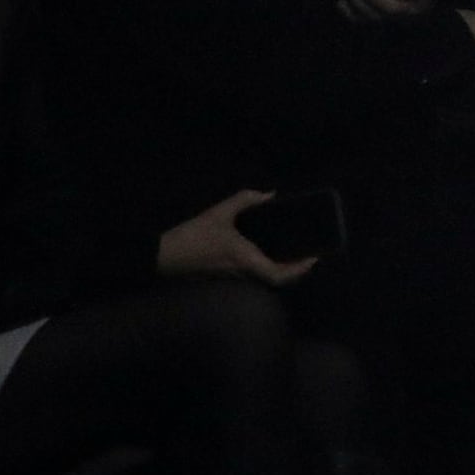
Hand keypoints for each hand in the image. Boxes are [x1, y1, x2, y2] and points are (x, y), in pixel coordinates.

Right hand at [158, 187, 313, 288]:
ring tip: (293, 250)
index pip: (278, 275)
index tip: (313, 258)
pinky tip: (267, 251)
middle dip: (295, 270)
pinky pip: (253, 274)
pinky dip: (266, 266)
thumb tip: (269, 194)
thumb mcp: (219, 212)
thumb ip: (245, 200)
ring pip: (264, 278)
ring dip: (281, 269)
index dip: (299, 270)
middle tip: (307, 254)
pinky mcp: (224, 276)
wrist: (162, 257)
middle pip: (276, 280)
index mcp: (245, 259)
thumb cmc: (193, 236)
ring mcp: (233, 277)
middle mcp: (243, 272)